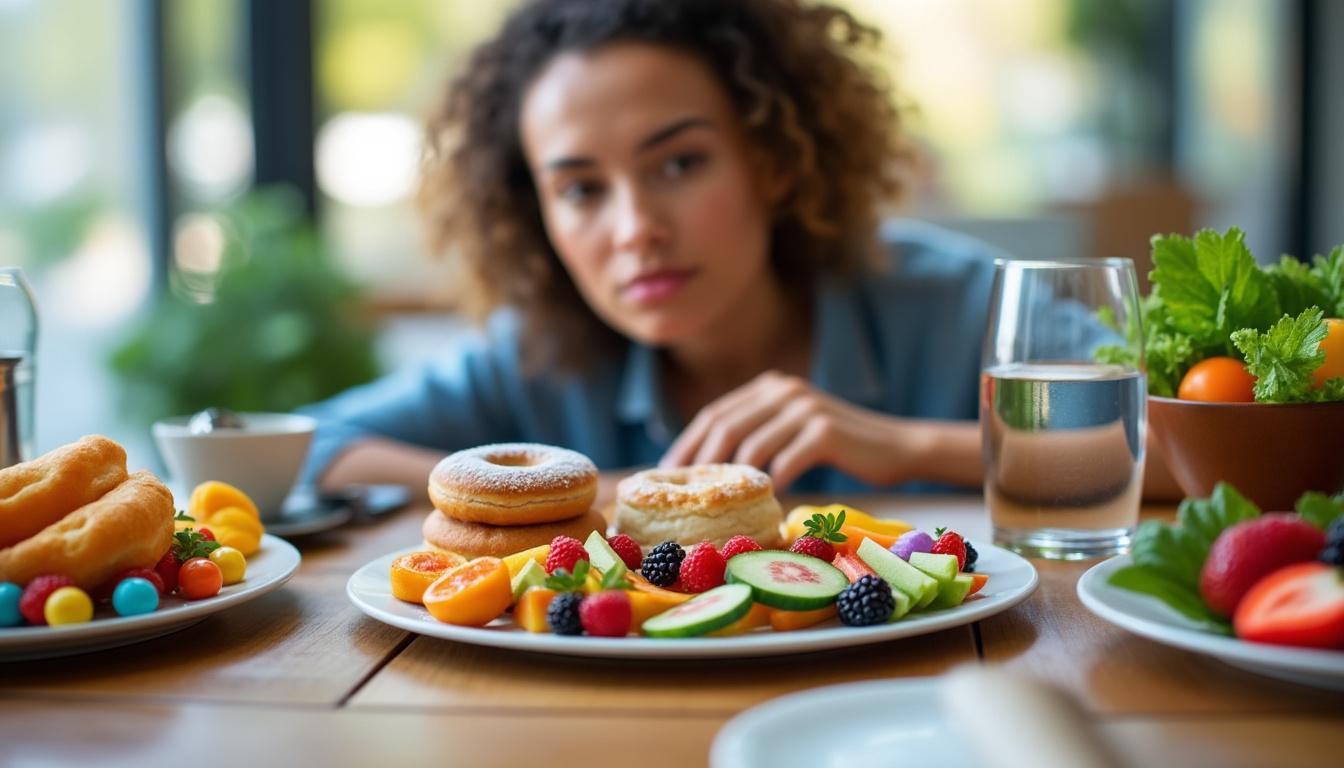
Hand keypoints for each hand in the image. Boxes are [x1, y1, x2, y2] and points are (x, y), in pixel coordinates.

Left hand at [659, 371, 924, 488]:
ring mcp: (804, 408)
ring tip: (716, 507)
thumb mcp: (794, 430)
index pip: (714, 414)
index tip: (665, 475)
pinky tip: (762, 506)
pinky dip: (770, 485)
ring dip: (731, 479)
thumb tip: (709, 469)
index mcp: (769, 387)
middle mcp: (783, 391)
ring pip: (751, 446)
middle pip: (724, 426)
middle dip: (698, 462)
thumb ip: (759, 434)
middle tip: (683, 496)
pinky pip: (785, 461)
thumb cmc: (841, 447)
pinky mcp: (825, 431)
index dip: (687, 444)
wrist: (897, 447)